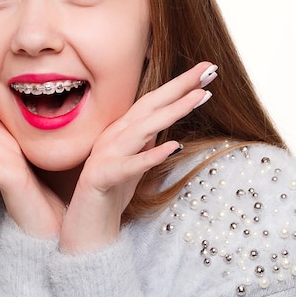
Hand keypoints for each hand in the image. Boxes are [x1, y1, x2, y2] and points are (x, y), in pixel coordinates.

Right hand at [60, 62, 216, 252]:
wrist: (86, 227)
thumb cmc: (112, 193)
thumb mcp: (136, 161)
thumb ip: (147, 141)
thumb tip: (167, 121)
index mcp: (122, 132)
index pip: (154, 102)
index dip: (180, 85)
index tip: (207, 70)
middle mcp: (112, 137)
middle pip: (149, 106)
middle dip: (180, 86)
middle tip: (209, 69)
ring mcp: (105, 156)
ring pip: (141, 129)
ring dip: (171, 112)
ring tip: (199, 97)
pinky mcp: (101, 178)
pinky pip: (129, 166)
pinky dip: (151, 155)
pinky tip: (174, 147)